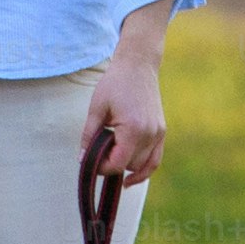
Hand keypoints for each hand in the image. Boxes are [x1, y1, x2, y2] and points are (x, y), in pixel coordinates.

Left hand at [83, 60, 166, 184]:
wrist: (138, 65)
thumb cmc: (115, 83)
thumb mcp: (97, 108)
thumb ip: (89, 135)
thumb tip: (82, 159)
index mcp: (133, 129)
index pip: (118, 163)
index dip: (102, 167)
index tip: (90, 160)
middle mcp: (150, 134)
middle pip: (129, 166)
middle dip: (112, 165)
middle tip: (98, 154)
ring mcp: (158, 133)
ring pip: (143, 165)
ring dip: (127, 165)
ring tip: (112, 157)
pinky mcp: (162, 131)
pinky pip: (156, 159)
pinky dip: (145, 169)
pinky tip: (131, 177)